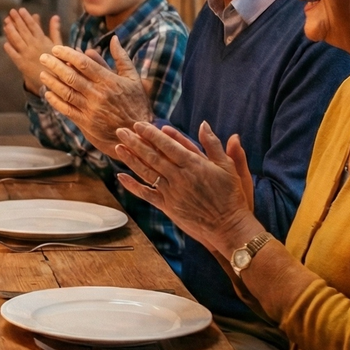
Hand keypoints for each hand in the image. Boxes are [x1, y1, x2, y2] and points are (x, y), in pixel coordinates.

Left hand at [2, 8, 61, 91]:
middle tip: (11, 11)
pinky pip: (13, 55)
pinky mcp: (22, 64)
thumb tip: (55, 16)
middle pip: (23, 31)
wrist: (56, 81)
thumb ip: (54, 31)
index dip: (26, 17)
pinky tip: (5, 43)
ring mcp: (27, 55)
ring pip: (16, 40)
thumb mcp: (58, 45)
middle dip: (17, 20)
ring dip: (11, 31)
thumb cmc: (58, 61)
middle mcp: (34, 46)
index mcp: (43, 40)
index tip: (21, 10)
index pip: (33, 26)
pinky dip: (9, 48)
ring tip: (6, 22)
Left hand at [38, 36, 151, 156]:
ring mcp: (91, 109)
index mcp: (109, 81)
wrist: (136, 134)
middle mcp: (98, 94)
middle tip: (43, 57)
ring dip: (51, 82)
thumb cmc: (136, 103)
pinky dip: (55, 101)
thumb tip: (113, 38)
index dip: (68, 54)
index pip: (84, 64)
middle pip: (71, 77)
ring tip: (42, 73)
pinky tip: (48, 93)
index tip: (56, 48)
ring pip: (66, 92)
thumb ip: (121, 58)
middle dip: (54, 65)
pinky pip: (66, 109)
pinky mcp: (86, 123)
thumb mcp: (133, 78)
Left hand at [114, 121, 256, 257]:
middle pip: (152, 156)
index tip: (139, 125)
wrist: (228, 226)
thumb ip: (213, 144)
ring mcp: (172, 192)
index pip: (167, 145)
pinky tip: (121, 176)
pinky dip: (133, 185)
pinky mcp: (168, 206)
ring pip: (147, 172)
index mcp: (194, 165)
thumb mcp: (228, 166)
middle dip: (135, 142)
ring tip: (118, 147)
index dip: (152, 134)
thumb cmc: (231, 195)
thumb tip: (203, 124)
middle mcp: (180, 177)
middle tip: (121, 131)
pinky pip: (146, 194)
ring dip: (131, 159)